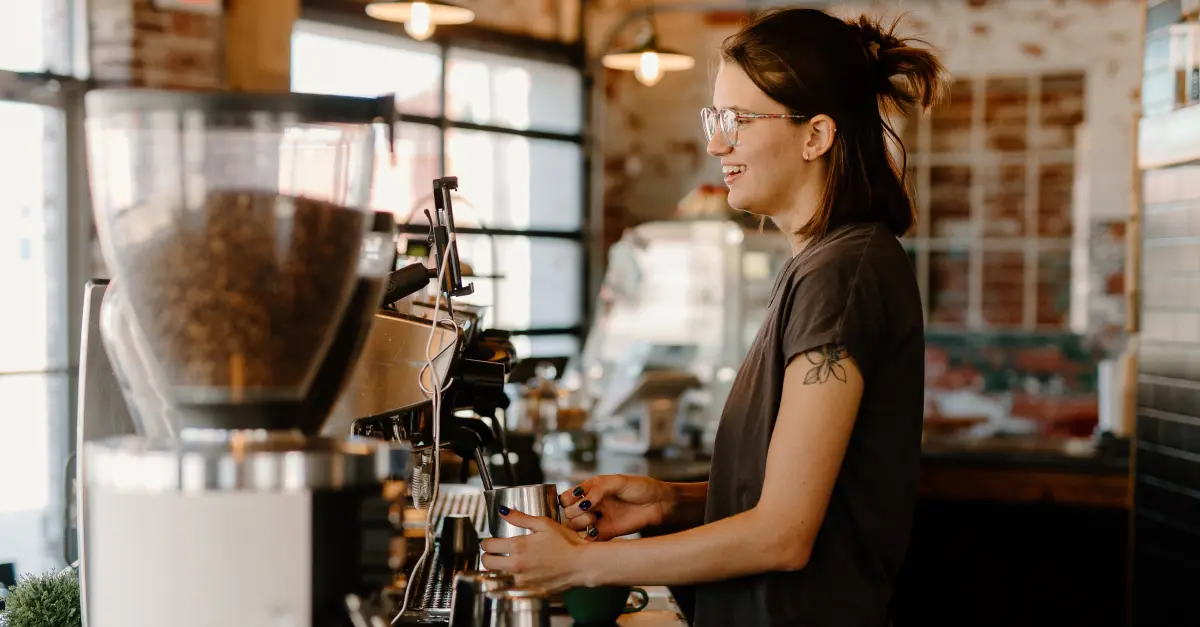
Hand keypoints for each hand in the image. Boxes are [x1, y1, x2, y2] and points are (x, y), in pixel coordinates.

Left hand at [480, 507, 589, 591]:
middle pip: (486, 563)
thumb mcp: (544, 524)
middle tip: (496, 552)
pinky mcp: (529, 591)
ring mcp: (522, 581)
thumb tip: (504, 511)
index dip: (487, 541)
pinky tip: (526, 572)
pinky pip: (514, 586)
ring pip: (498, 575)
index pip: (487, 545)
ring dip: (501, 568)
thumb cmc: (567, 544)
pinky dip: (515, 579)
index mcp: (518, 546)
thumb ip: (521, 518)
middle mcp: (516, 566)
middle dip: (488, 555)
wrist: (582, 565)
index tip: (492, 541)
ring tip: (513, 562)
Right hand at [558, 475, 673, 540]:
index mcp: (590, 490)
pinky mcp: (605, 534)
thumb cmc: (640, 487)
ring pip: (574, 527)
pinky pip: (588, 540)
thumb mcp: (618, 481)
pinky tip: (595, 531)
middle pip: (568, 513)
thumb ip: (599, 489)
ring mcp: (597, 520)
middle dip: (574, 511)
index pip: (566, 497)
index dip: (567, 499)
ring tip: (594, 518)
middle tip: (590, 509)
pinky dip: (587, 538)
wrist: (658, 503)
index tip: (578, 499)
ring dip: (580, 523)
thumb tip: (583, 501)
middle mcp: (591, 505)